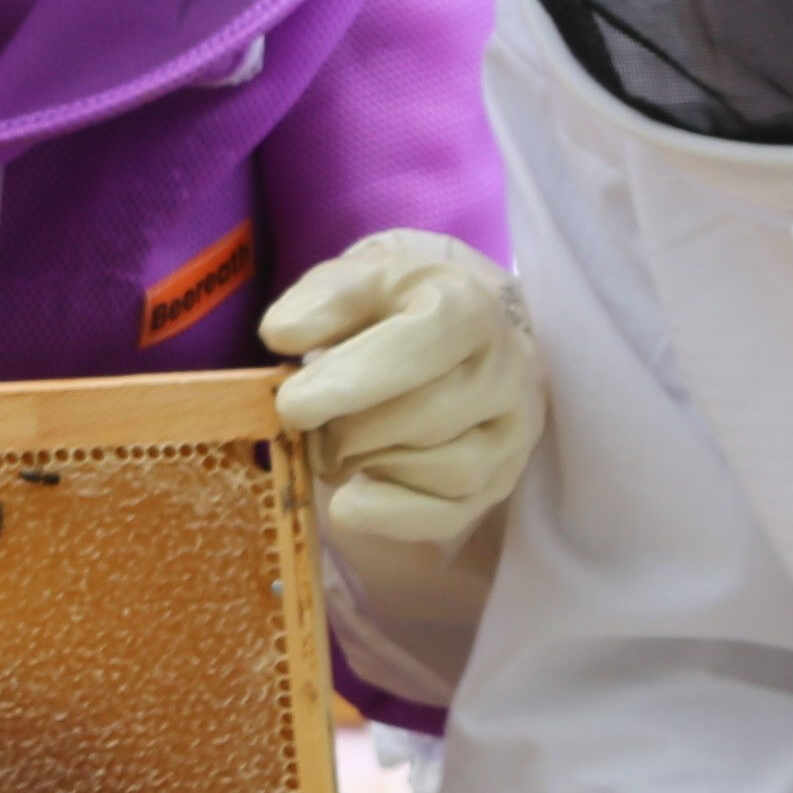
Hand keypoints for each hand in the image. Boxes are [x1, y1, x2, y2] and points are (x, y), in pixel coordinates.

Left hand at [265, 228, 542, 548]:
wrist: (467, 320)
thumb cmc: (401, 302)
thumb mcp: (359, 277)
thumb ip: (320, 299)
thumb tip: (281, 335)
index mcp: (467, 309)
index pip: (419, 347)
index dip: (352, 380)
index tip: (292, 405)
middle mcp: (505, 370)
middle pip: (424, 417)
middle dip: (348, 428)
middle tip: (305, 424)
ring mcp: (512, 429)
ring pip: (442, 469)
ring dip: (371, 466)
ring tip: (333, 447)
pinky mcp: (500, 478)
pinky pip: (450, 515)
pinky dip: (391, 516)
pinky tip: (349, 502)